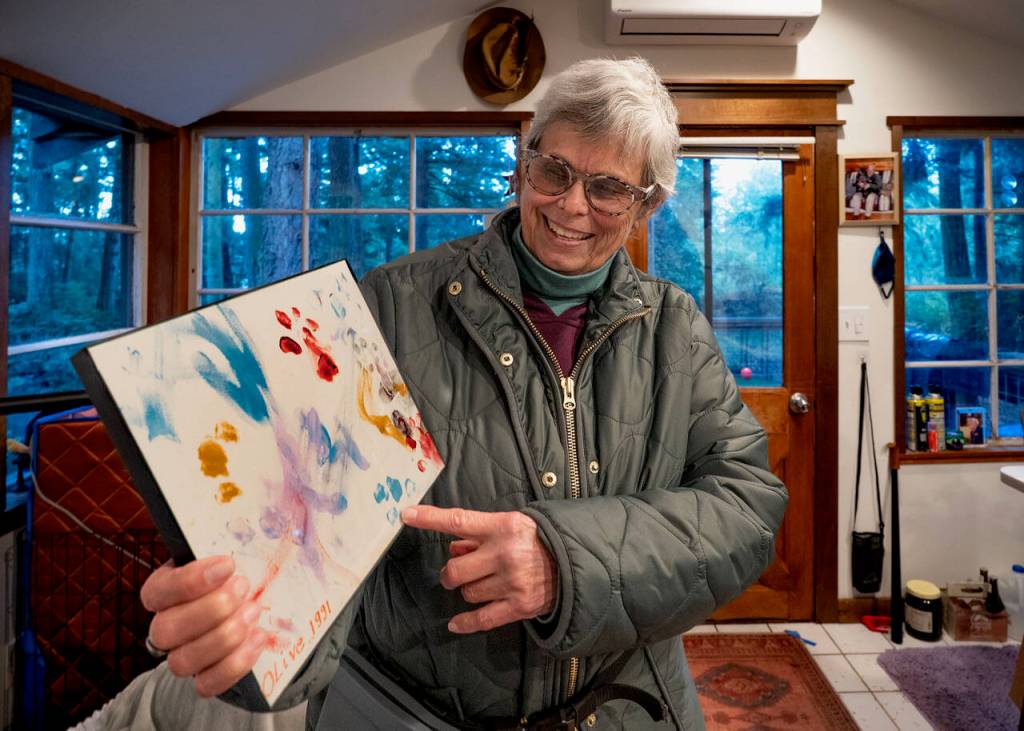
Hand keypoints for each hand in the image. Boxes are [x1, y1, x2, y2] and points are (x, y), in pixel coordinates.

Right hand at [140, 556, 265, 696]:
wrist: (247, 605)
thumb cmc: (232, 574)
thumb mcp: (226, 556)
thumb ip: (227, 547)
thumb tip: (245, 530)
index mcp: (163, 591)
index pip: (158, 591)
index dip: (190, 581)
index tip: (228, 564)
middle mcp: (165, 626)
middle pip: (165, 630)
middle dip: (210, 609)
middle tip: (244, 587)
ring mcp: (181, 655)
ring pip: (182, 661)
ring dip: (224, 637)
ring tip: (254, 611)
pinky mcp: (203, 678)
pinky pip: (207, 685)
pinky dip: (234, 665)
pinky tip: (258, 639)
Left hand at [400, 506, 557, 633]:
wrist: (576, 562)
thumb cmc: (538, 539)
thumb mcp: (511, 524)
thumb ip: (480, 534)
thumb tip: (453, 546)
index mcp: (502, 527)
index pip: (458, 521)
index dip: (430, 519)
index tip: (406, 515)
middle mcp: (504, 554)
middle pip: (455, 569)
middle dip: (451, 573)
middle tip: (459, 571)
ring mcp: (511, 582)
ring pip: (468, 593)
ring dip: (468, 590)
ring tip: (484, 583)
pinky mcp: (519, 606)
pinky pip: (482, 619)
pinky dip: (466, 623)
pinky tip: (455, 624)